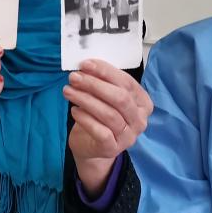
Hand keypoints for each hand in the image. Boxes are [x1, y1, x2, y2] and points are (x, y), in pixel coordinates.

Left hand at [62, 59, 152, 192]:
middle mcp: (140, 120)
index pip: (127, 83)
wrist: (92, 146)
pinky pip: (101, 132)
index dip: (106, 71)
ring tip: (68, 91)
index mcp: (143, 103)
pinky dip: (86, 119)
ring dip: (86, 99)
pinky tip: (74, 111)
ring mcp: (128, 136)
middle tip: (74, 78)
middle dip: (95, 85)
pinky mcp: (113, 148)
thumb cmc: (99, 116)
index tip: (85, 64)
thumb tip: (86, 67)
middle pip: (120, 98)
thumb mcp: (104, 97)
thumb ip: (101, 82)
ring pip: (109, 114)